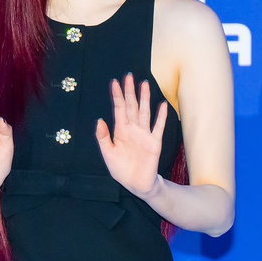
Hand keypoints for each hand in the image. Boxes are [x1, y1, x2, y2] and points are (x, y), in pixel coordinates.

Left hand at [95, 74, 167, 196]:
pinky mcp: (154, 143)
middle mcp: (133, 129)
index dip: (116, 96)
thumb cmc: (121, 169)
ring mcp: (144, 134)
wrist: (136, 184)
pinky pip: (158, 127)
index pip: (118, 109)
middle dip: (129, 91)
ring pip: (144, 112)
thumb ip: (103, 137)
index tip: (114, 82)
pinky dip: (161, 116)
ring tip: (144, 84)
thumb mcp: (108, 154)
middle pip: (131, 106)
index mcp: (120, 131)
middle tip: (129, 76)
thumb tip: (99, 120)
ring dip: (144, 98)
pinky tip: (162, 105)